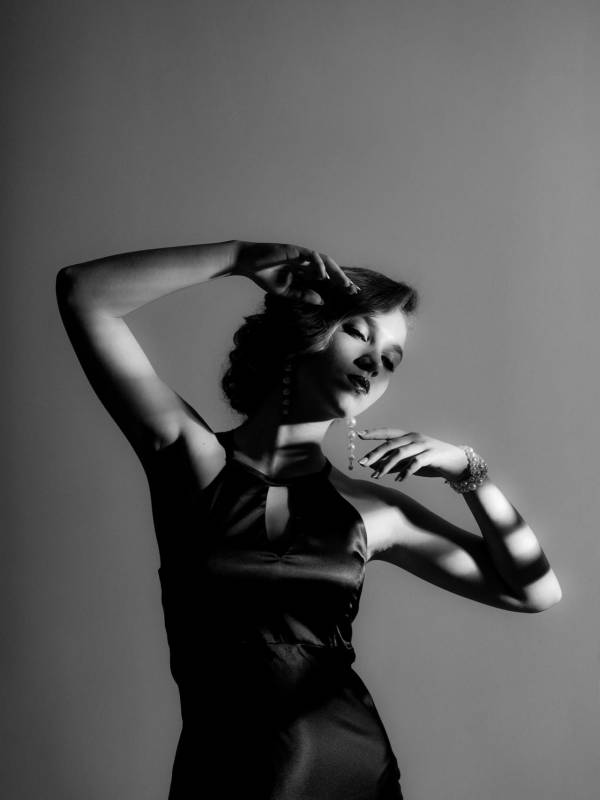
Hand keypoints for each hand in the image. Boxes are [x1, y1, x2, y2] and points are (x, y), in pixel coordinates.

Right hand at [232, 241, 359, 304]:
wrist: (247, 262)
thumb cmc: (264, 275)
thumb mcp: (286, 291)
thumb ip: (303, 295)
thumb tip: (322, 301)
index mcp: (305, 270)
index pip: (326, 277)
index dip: (338, 285)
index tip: (350, 294)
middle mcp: (306, 261)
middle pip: (330, 269)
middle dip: (342, 279)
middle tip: (353, 290)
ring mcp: (301, 254)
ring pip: (324, 261)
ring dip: (335, 273)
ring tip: (344, 284)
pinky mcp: (294, 250)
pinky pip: (311, 257)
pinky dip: (318, 265)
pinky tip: (323, 276)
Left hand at [356, 428, 468, 481]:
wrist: (457, 463)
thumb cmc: (431, 461)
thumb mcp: (410, 462)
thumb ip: (394, 464)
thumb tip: (375, 469)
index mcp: (408, 436)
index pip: (388, 433)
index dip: (374, 433)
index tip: (359, 435)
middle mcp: (415, 438)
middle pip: (391, 444)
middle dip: (375, 453)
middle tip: (363, 463)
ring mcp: (424, 445)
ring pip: (401, 453)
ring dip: (387, 465)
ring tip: (377, 475)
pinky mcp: (432, 455)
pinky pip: (416, 462)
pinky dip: (406, 471)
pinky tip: (399, 479)